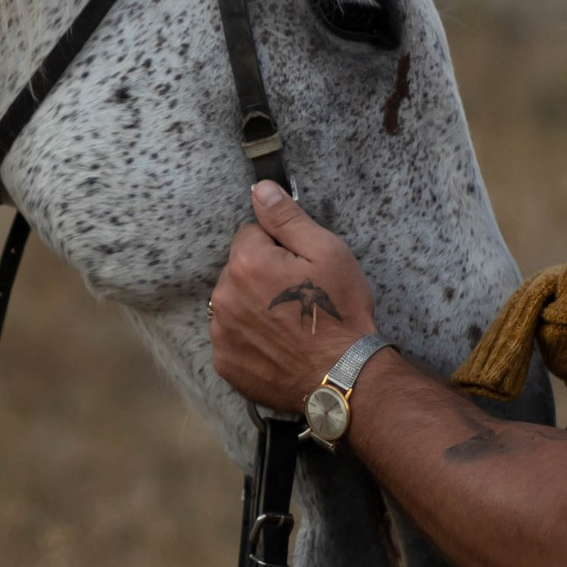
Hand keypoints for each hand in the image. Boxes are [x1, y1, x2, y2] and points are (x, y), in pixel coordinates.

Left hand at [208, 180, 380, 410]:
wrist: (345, 376)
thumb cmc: (340, 312)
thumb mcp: (326, 252)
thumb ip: (287, 218)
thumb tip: (259, 190)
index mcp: (246, 263)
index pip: (250, 235)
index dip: (277, 247)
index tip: (299, 267)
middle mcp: (223, 296)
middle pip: (238, 269)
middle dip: (261, 275)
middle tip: (296, 297)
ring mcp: (221, 333)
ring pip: (232, 303)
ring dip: (252, 306)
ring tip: (287, 324)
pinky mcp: (225, 362)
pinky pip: (231, 337)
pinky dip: (248, 338)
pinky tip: (276, 345)